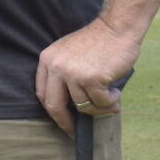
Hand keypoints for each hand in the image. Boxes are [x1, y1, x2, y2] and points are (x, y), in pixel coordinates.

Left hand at [36, 17, 138, 134]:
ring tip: (110, 101)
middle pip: (54, 105)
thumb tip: (67, 106)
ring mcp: (73, 73)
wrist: (116, 28)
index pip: (42, 93)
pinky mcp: (92, 79)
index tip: (61, 122)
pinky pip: (100, 102)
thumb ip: (62, 74)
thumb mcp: (68, 53)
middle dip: (65, 122)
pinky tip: (116, 93)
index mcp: (47, 60)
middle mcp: (56, 67)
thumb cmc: (96, 42)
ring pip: (82, 106)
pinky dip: (110, 103)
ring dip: (98, 109)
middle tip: (75, 132)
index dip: (52, 111)